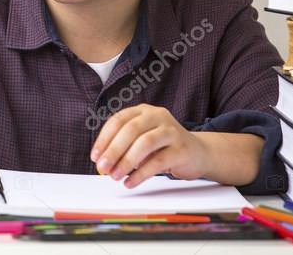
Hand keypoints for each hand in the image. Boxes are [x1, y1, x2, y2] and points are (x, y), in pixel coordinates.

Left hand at [91, 104, 209, 188]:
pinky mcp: (182, 149)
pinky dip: (141, 173)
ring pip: (144, 143)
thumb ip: (123, 147)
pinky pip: (158, 162)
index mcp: (143, 111)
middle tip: (102, 167)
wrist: (198, 153)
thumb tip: (102, 163)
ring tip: (115, 176)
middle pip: (130, 130)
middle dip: (113, 150)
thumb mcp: (141, 140)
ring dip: (126, 162)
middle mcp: (157, 116)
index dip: (104, 138)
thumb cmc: (163, 146)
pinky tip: (131, 182)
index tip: (94, 156)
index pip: (118, 120)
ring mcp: (171, 131)